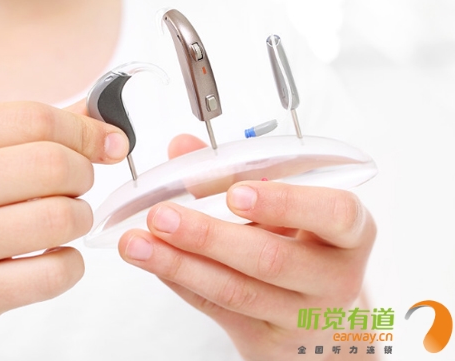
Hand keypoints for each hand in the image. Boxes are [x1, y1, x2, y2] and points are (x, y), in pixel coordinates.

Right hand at [0, 101, 128, 360]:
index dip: (83, 130)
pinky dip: (71, 264)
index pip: (33, 118)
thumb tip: (96, 120)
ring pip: (58, 218)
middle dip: (83, 173)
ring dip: (80, 218)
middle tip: (76, 185)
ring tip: (64, 220)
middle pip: (51, 165)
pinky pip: (51, 274)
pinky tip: (54, 257)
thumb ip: (18, 130)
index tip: (105, 142)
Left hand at [119, 135, 375, 360]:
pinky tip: (155, 262)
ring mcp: (302, 316)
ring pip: (236, 291)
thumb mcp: (289, 208)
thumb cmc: (308, 248)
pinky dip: (182, 282)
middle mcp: (334, 279)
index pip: (336, 214)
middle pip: (271, 259)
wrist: (326, 322)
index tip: (238, 192)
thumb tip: (184, 148)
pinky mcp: (268, 340)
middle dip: (207, 235)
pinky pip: (218, 309)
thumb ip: (237, 172)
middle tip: (162, 215)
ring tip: (138, 243)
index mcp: (349, 234)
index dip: (285, 203)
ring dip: (179, 263)